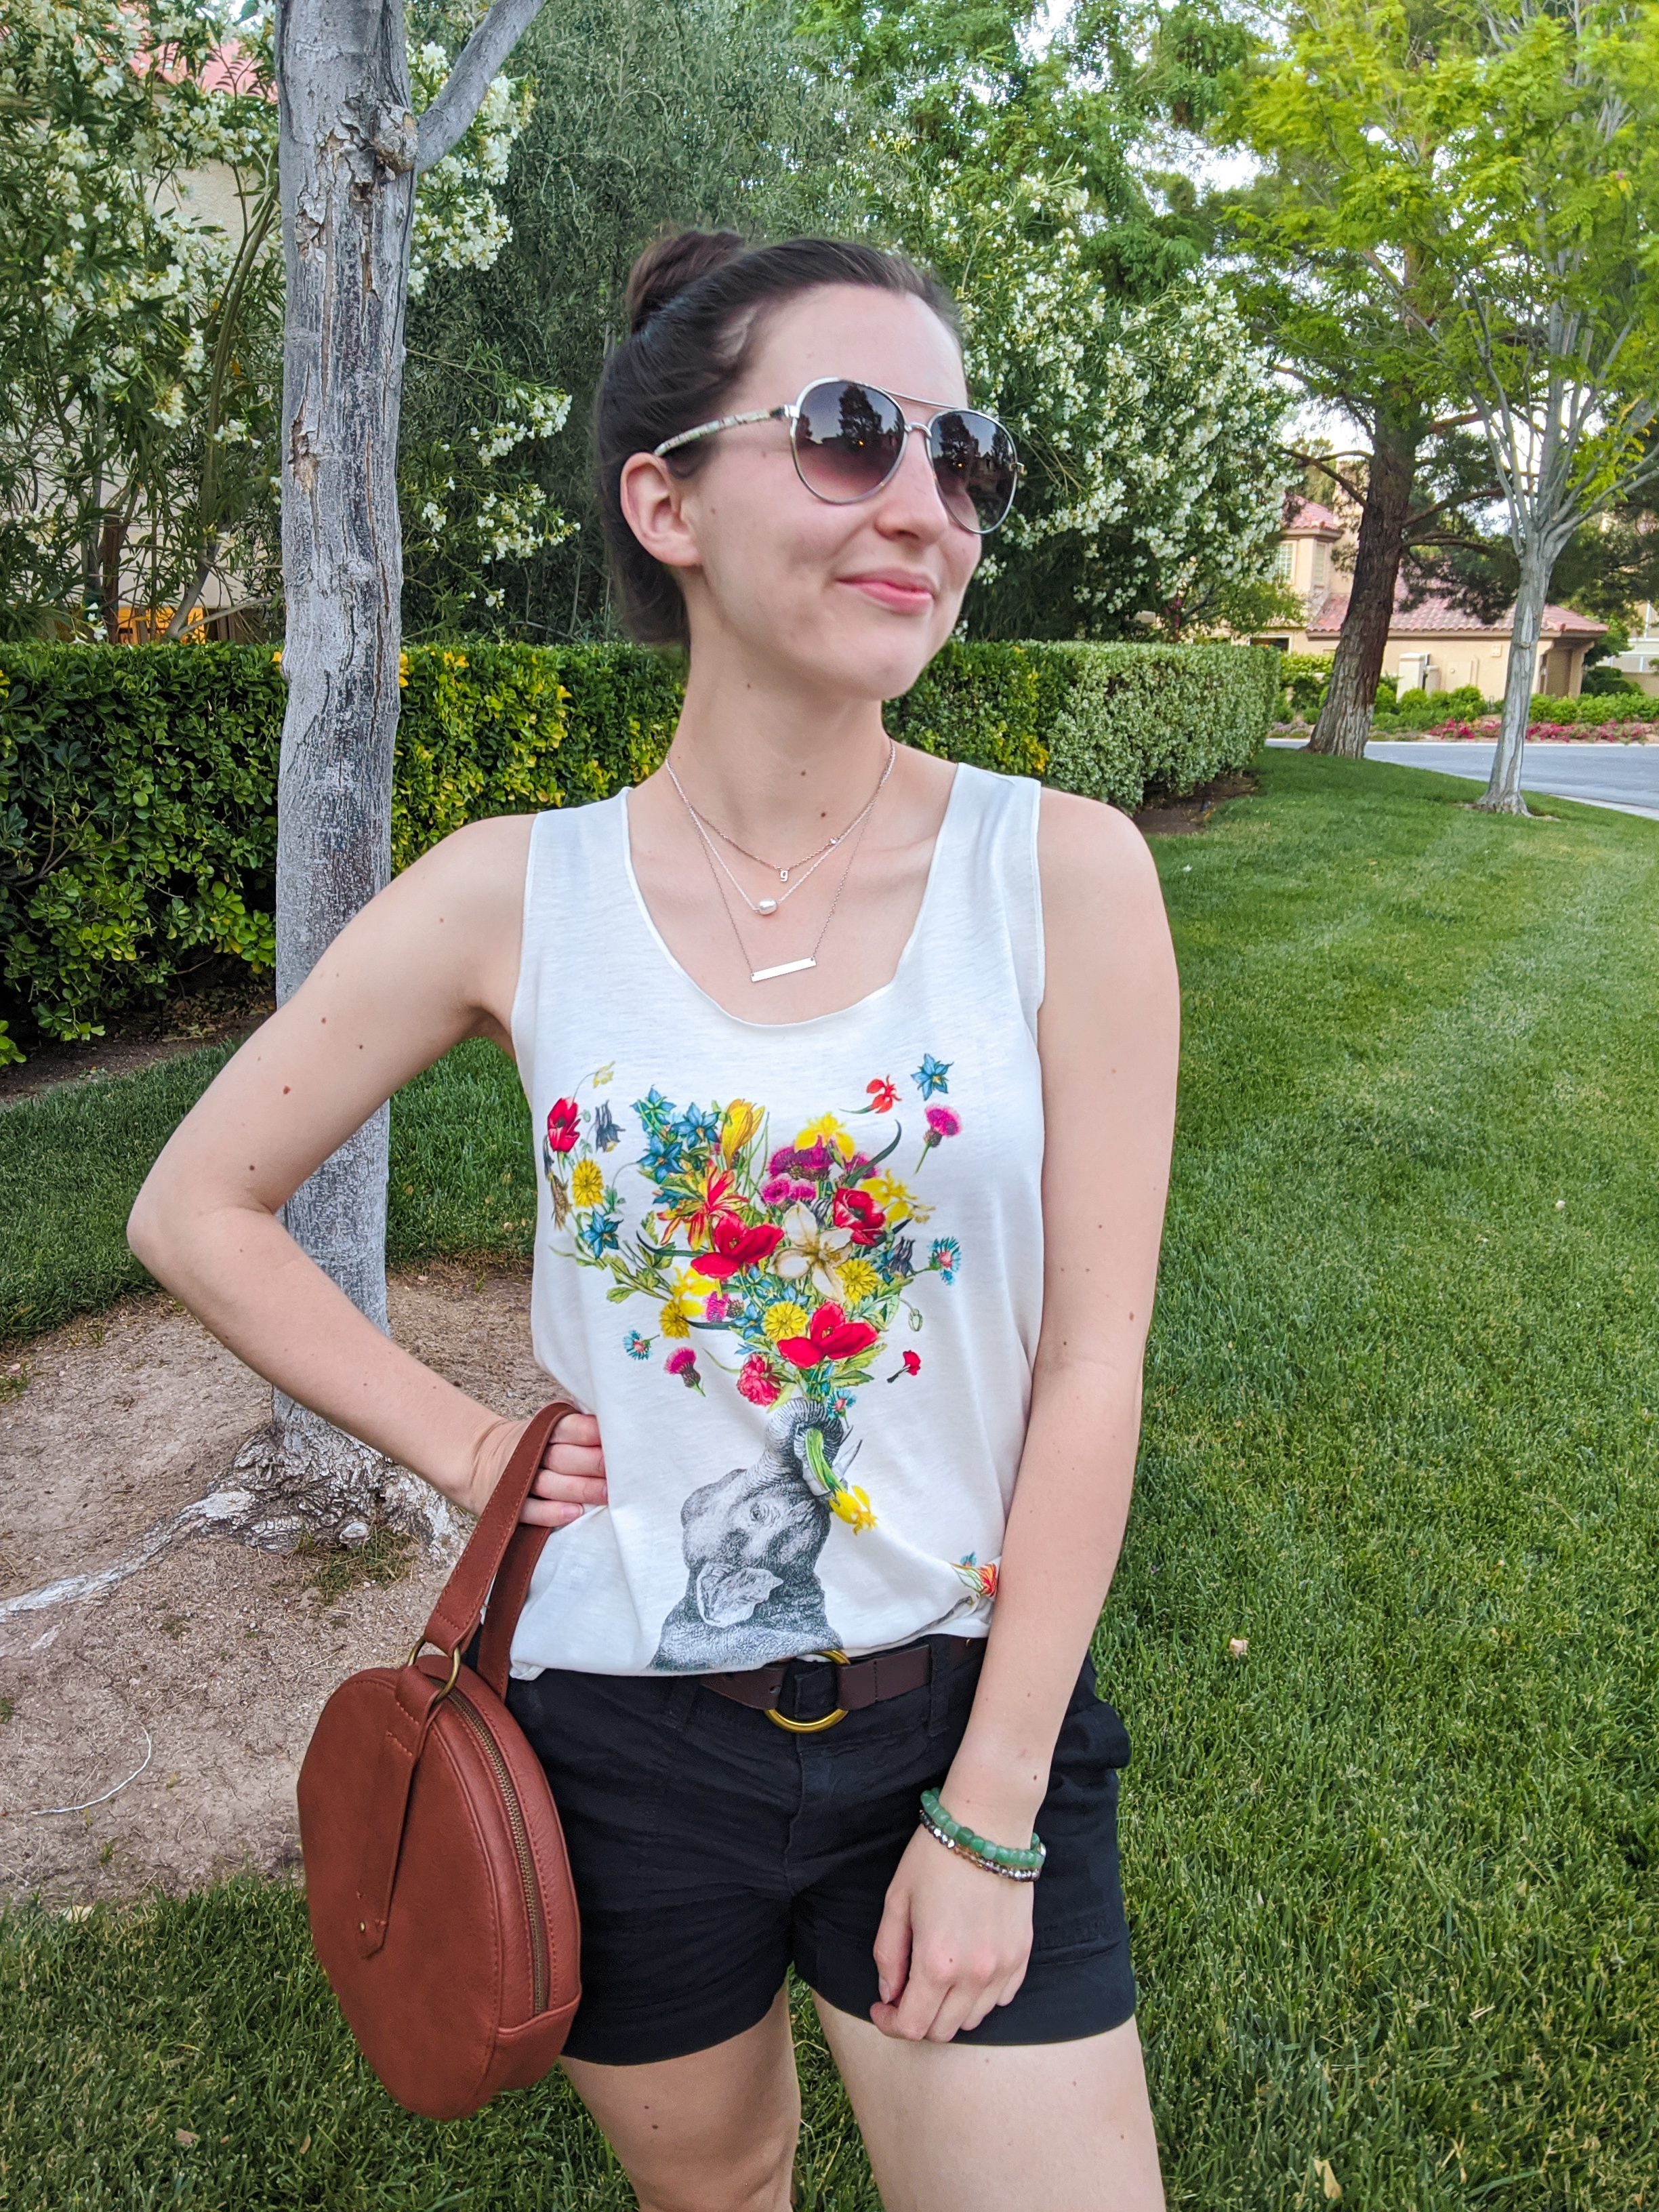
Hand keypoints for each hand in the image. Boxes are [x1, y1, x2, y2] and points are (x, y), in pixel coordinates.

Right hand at [465, 1409, 607, 1525]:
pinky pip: (532, 1511)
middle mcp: (530, 1453)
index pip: (565, 1427)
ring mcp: (519, 1481)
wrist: (483, 1460)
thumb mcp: (548, 1424)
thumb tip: (614, 1422)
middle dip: (591, 1462)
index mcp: (542, 1429)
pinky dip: (552, 1513)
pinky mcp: (512, 1506)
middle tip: (620, 1469)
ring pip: (550, 1485)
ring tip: (607, 1493)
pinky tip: (575, 1512)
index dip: (587, 1431)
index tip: (609, 1436)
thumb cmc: (533, 1443)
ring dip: (580, 1489)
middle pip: (562, 1458)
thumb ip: (577, 1422)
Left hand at [869, 1823, 1033, 2041]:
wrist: (988, 1823)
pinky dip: (980, 1997)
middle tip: (904, 1992)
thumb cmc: (935, 1856)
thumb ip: (888, 1953)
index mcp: (936, 1962)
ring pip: (973, 2020)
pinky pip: (1001, 1999)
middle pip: (942, 2030)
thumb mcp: (897, 1899)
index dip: (889, 2024)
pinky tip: (966, 1970)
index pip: (911, 2026)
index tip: (881, 2007)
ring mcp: (1004, 1967)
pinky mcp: (1023, 1955)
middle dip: (917, 2019)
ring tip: (935, 1980)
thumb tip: (889, 1992)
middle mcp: (974, 1974)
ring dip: (948, 2011)